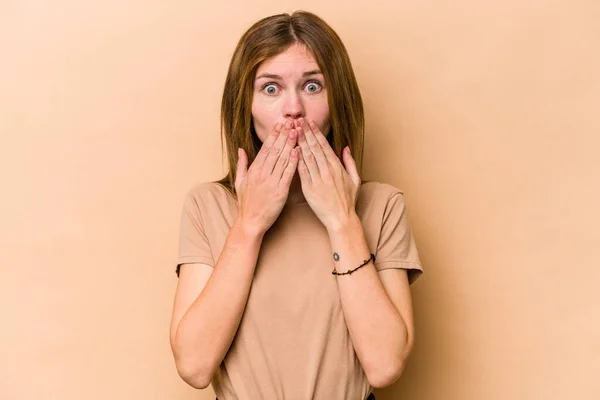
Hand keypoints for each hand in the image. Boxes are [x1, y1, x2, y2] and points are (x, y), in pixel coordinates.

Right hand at [235, 120, 297, 234]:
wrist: (250, 222)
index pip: (265, 148)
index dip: (274, 135)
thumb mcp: (239, 182)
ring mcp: (271, 182)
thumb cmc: (246, 203)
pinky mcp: (280, 191)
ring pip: (283, 159)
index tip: (280, 124)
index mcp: (254, 170)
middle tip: (292, 122)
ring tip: (297, 132)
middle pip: (275, 150)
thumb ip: (241, 164)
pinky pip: (288, 174)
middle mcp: (262, 174)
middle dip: (284, 135)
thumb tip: (241, 149)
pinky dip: (294, 162)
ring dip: (290, 144)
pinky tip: (298, 151)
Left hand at [294, 118, 361, 231]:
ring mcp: (317, 179)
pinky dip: (296, 159)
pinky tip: (291, 149)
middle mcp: (327, 171)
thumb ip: (350, 162)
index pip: (324, 145)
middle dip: (305, 132)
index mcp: (337, 167)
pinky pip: (301, 171)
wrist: (340, 219)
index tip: (309, 122)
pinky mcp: (309, 188)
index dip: (315, 133)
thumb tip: (345, 148)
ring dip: (299, 142)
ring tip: (292, 130)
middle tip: (297, 120)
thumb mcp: (355, 180)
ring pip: (306, 156)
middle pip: (314, 147)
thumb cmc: (348, 201)